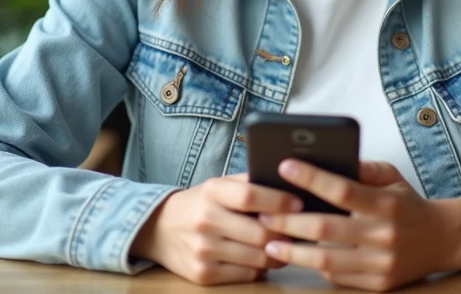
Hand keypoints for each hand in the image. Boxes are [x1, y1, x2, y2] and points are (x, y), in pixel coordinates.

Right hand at [131, 173, 300, 284]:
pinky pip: (246, 275)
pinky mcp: (203, 274)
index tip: (299, 204)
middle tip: (302, 231)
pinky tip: (264, 258)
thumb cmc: (201, 203)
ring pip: (257, 258)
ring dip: (278, 254)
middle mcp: (206, 221)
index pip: (250, 196)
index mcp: (212, 192)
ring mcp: (203, 250)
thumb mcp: (219, 185)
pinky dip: (260, 268)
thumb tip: (290, 185)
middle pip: (259, 233)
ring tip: (288, 245)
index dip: (279, 201)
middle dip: (286, 234)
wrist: (159, 229)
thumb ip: (249, 183)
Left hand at [257, 160, 460, 291]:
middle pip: (326, 229)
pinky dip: (314, 265)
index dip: (311, 178)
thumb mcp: (392, 177)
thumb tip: (326, 158)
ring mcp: (381, 265)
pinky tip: (297, 255)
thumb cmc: (407, 204)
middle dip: (288, 220)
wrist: (443, 240)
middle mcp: (384, 236)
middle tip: (262, 213)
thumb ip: (362, 167)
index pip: (342, 190)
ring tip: (269, 240)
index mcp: (387, 204)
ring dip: (292, 250)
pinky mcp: (377, 285)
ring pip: (325, 259)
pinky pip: (337, 277)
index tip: (284, 166)